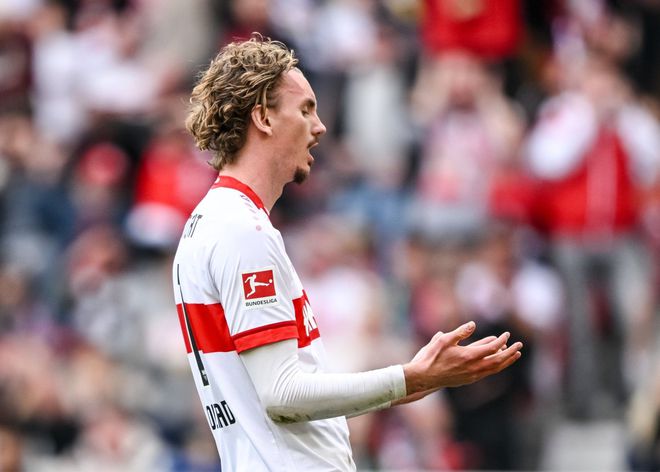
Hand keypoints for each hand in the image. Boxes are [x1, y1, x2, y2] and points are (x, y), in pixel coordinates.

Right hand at [401, 322, 522, 396]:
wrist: (423, 377)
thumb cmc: (431, 356)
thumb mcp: (443, 339)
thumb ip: (460, 332)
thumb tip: (473, 324)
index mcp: (468, 356)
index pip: (492, 348)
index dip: (501, 341)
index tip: (507, 334)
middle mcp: (473, 368)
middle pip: (498, 360)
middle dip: (510, 352)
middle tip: (519, 345)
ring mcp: (472, 376)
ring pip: (494, 369)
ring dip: (506, 361)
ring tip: (515, 355)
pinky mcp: (468, 380)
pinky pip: (487, 373)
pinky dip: (496, 366)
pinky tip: (497, 362)